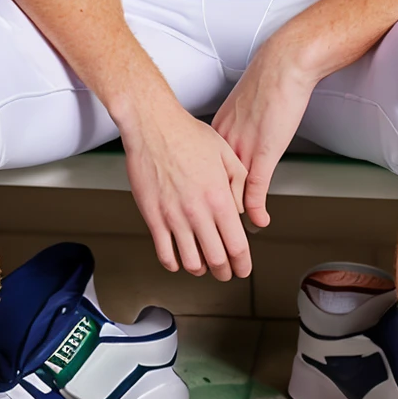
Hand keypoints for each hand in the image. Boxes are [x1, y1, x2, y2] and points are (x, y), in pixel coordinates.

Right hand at [119, 103, 251, 281]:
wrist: (154, 126)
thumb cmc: (187, 135)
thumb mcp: (227, 154)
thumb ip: (240, 185)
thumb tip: (244, 210)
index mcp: (219, 198)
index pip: (237, 246)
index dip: (243, 264)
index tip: (243, 268)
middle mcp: (198, 212)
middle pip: (217, 260)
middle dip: (224, 272)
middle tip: (225, 272)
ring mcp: (174, 217)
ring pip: (191, 262)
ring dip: (200, 269)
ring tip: (203, 265)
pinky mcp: (153, 217)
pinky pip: (164, 253)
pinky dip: (173, 264)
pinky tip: (177, 259)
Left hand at [212, 39, 318, 228]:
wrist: (283, 65)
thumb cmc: (267, 81)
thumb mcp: (242, 108)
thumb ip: (235, 128)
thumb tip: (234, 140)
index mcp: (216, 132)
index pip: (204, 173)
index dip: (204, 193)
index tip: (202, 208)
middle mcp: (225, 143)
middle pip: (212, 187)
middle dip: (213, 212)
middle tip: (213, 232)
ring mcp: (243, 150)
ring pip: (232, 192)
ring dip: (233, 217)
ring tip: (233, 236)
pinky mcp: (264, 154)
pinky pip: (255, 190)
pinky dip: (256, 209)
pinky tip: (260, 221)